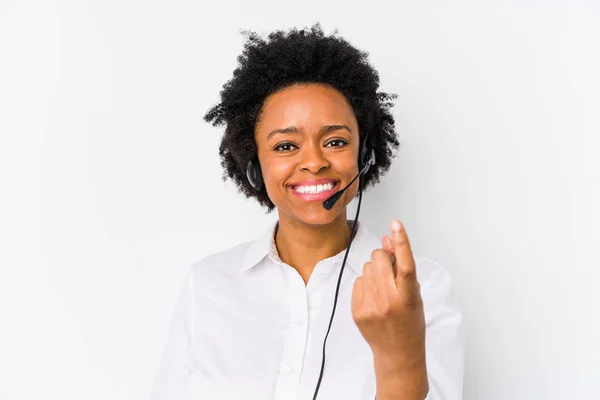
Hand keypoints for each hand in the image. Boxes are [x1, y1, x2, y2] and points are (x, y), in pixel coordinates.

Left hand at [351, 219, 425, 367]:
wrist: (397, 352)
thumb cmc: (410, 322)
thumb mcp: (414, 294)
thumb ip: (401, 267)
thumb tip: (388, 240)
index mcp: (408, 297)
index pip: (405, 264)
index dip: (401, 242)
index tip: (396, 224)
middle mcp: (388, 301)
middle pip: (378, 259)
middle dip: (383, 257)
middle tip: (389, 270)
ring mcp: (370, 306)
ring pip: (366, 268)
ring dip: (374, 272)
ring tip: (383, 289)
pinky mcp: (357, 311)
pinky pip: (358, 282)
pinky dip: (365, 284)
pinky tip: (374, 298)